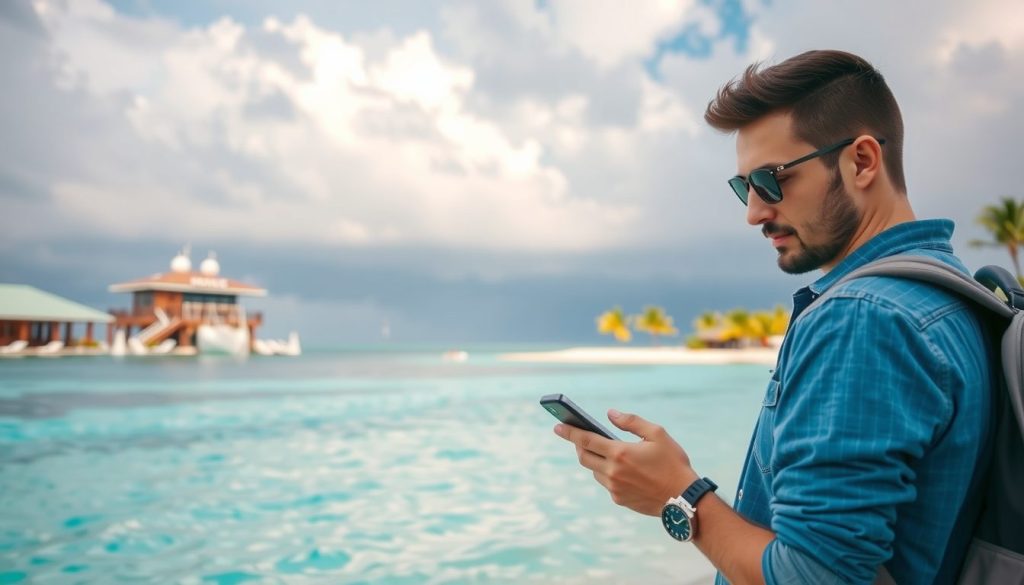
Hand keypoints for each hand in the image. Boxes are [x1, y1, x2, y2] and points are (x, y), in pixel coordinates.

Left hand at [554, 409, 698, 515]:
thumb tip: (610, 414)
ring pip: (595, 471)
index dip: (569, 432)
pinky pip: (606, 484)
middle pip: (584, 457)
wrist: (684, 499)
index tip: (557, 425)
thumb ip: (631, 422)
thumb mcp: (657, 434)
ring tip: (607, 453)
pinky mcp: (619, 500)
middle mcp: (613, 472)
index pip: (585, 439)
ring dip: (596, 461)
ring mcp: (614, 488)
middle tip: (581, 437)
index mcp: (620, 453)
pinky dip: (608, 474)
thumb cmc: (673, 463)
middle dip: (579, 446)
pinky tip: (623, 470)